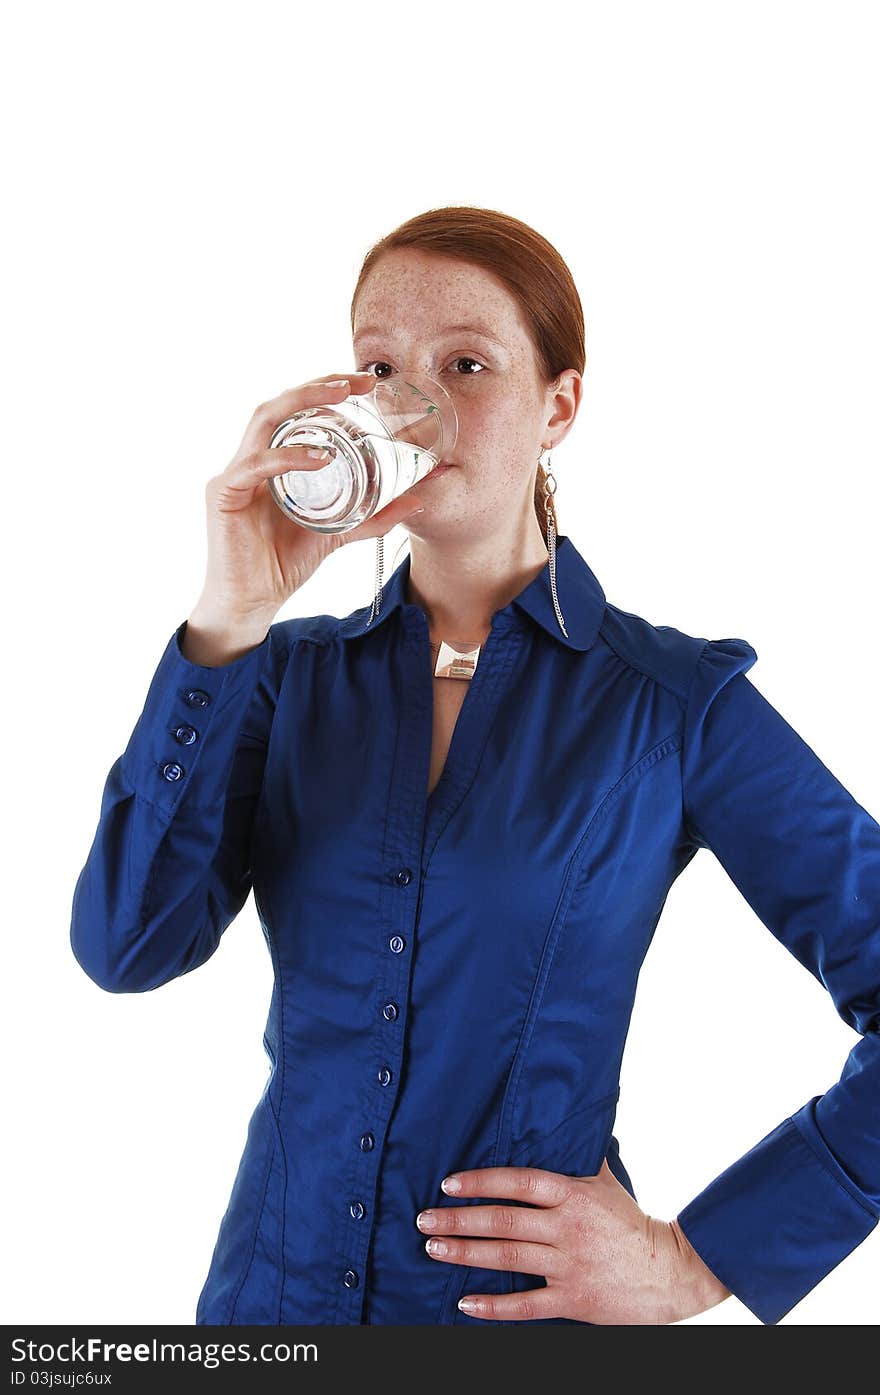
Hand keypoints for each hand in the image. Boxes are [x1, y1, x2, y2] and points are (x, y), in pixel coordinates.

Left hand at [415, 1159, 731, 1323]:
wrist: (670, 1272)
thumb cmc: (632, 1223)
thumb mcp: (605, 1181)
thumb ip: (578, 1156)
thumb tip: (562, 1120)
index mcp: (573, 1195)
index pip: (518, 1182)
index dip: (481, 1182)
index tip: (449, 1184)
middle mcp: (567, 1228)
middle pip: (503, 1221)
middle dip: (459, 1219)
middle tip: (424, 1218)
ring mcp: (568, 1266)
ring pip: (507, 1258)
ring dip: (465, 1253)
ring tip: (433, 1247)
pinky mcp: (573, 1300)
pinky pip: (525, 1306)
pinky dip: (493, 1307)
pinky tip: (465, 1302)